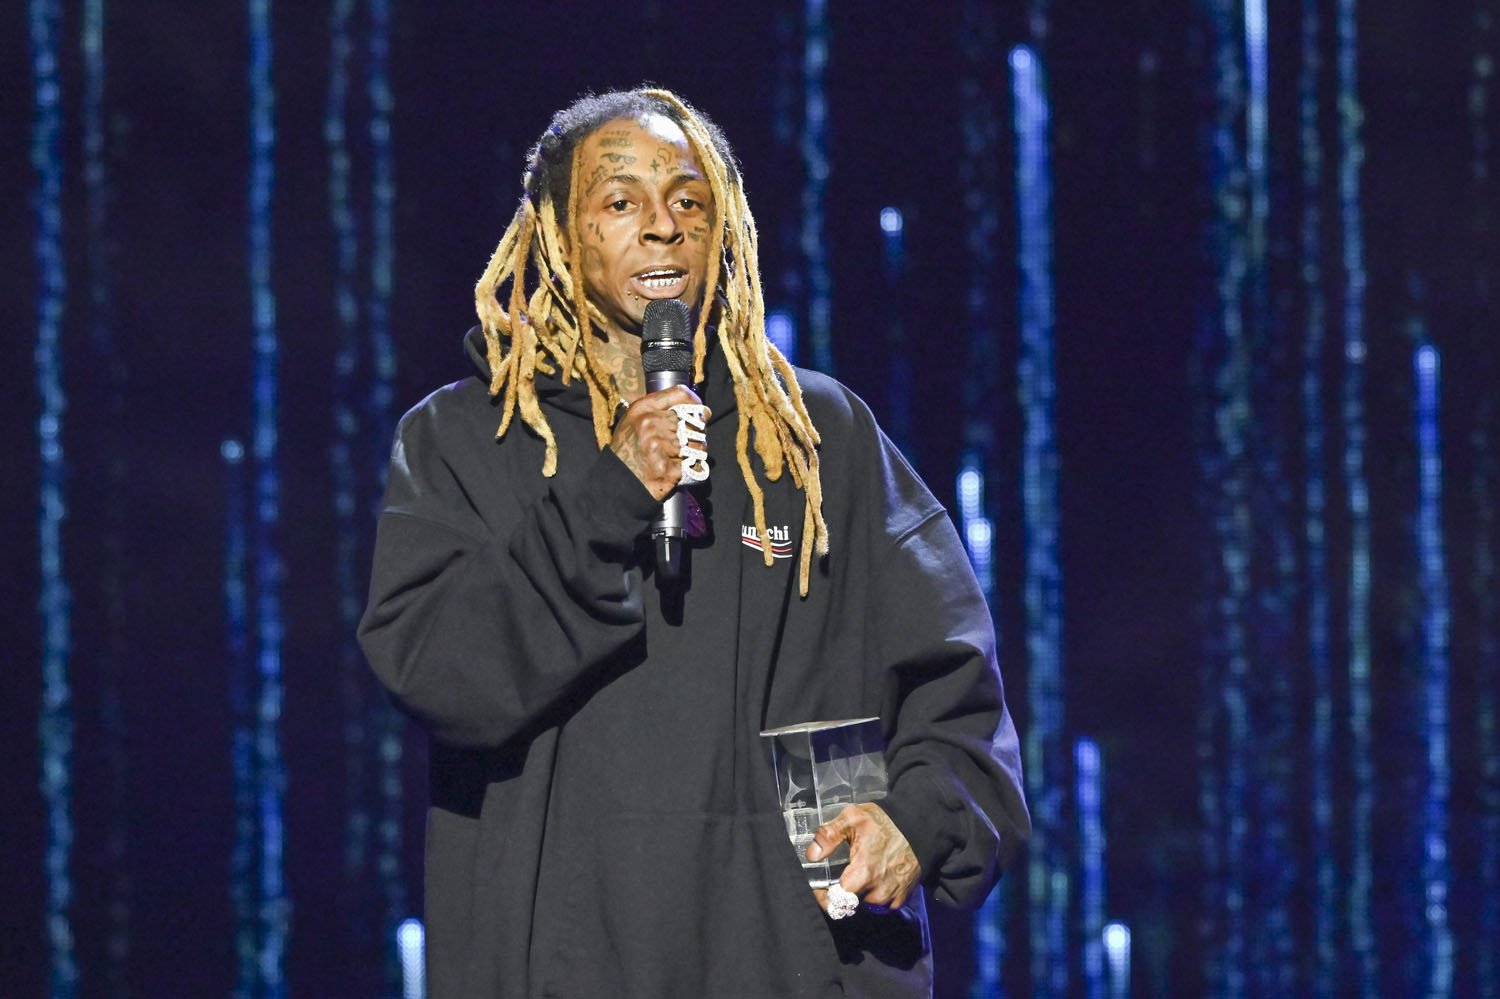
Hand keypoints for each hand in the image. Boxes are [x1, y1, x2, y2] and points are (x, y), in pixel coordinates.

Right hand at [610, 385, 706, 500]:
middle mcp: (651, 423)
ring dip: (692, 453)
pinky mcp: (669, 467)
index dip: (695, 403)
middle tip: (676, 446)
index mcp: (642, 408)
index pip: (679, 394)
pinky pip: (693, 464)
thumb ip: (657, 409)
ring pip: (697, 444)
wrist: (617, 483)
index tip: (702, 411)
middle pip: (691, 423)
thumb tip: (695, 406)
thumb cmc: (627, 451)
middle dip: (691, 435)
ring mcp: (660, 445)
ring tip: (673, 459)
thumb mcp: (633, 420)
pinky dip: (689, 469)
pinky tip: (673, 470)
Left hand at [806, 802, 920, 914]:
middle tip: (842, 875)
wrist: (918, 825)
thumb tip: (812, 855)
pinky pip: (882, 906)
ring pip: (866, 905)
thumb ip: (829, 836)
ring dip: (860, 894)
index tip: (820, 890)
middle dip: (842, 893)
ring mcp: (892, 895)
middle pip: (850, 903)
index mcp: (864, 872)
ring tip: (860, 874)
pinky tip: (875, 878)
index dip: (824, 898)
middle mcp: (879, 890)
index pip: (837, 901)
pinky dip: (875, 896)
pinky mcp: (902, 897)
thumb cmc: (884, 822)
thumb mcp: (852, 818)